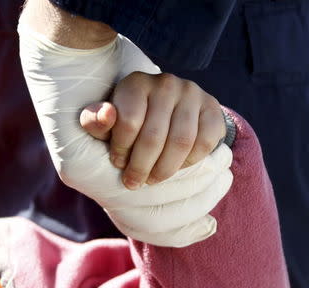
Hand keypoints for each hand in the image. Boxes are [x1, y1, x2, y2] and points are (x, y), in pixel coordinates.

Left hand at [81, 72, 225, 189]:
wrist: (165, 109)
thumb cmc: (128, 119)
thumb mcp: (106, 121)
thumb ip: (95, 120)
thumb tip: (106, 115)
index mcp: (135, 83)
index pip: (128, 123)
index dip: (121, 150)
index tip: (118, 163)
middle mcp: (165, 83)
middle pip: (154, 136)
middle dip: (141, 167)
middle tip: (133, 183)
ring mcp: (192, 93)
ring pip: (181, 142)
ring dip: (164, 169)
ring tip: (152, 179)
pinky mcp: (212, 107)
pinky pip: (205, 143)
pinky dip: (190, 162)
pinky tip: (176, 167)